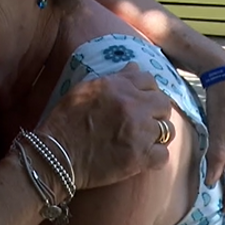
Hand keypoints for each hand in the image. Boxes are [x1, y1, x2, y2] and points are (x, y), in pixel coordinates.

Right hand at [39, 63, 173, 189]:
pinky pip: (163, 155)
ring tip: (143, 140)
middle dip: (157, 112)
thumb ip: (114, 78)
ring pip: (168, 130)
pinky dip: (155, 157)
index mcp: (118, 86)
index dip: (148, 90)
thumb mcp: (85, 89)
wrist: (56, 154)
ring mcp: (138, 132)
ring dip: (157, 134)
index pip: (149, 80)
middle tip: (145, 121)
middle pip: (164, 104)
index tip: (142, 100)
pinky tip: (143, 157)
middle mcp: (132, 106)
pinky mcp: (139, 157)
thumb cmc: (65, 121)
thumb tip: (134, 67)